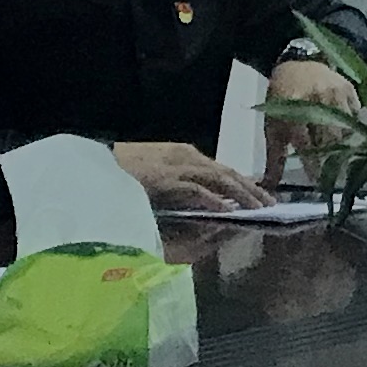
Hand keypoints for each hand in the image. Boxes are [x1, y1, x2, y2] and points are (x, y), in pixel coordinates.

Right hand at [111, 141, 268, 211]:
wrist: (96, 165)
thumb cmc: (124, 171)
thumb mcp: (160, 175)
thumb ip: (183, 183)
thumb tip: (208, 199)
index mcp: (184, 154)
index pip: (222, 169)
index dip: (243, 183)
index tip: (260, 195)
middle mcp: (185, 156)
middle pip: (227, 172)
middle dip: (250, 189)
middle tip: (270, 204)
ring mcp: (176, 166)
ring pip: (219, 179)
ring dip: (241, 194)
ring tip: (258, 209)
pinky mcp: (165, 179)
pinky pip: (195, 190)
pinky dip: (213, 200)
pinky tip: (227, 211)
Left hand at [263, 59, 354, 179]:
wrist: (295, 64)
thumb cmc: (282, 100)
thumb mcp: (273, 127)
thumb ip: (274, 160)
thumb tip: (268, 188)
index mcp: (292, 109)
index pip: (305, 142)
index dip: (313, 164)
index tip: (319, 182)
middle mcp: (315, 98)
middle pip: (329, 137)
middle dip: (333, 158)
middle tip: (336, 175)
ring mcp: (334, 92)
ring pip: (346, 127)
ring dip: (347, 146)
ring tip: (349, 160)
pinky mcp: (348, 88)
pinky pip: (357, 115)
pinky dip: (357, 128)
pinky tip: (356, 139)